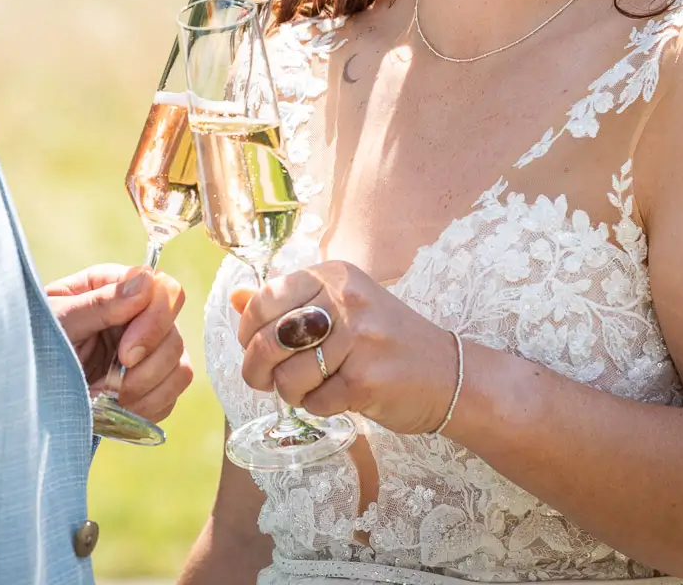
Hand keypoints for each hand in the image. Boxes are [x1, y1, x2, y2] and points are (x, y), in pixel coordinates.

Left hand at [46, 264, 192, 423]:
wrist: (17, 384)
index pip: (165, 292)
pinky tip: (115, 409)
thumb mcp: (57, 320)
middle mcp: (138, 315)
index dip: (154, 324)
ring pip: (179, 369)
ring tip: (106, 400)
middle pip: (174, 336)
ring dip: (146, 392)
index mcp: (116, 286)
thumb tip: (146, 282)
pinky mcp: (148, 382)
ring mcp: (147, 350)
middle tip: (107, 387)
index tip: (124, 356)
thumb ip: (100, 303)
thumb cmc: (31, 339)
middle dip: (145, 369)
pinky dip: (146, 408)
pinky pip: (169, 396)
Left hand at [234, 260, 458, 434]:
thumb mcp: (340, 308)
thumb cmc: (385, 340)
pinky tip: (337, 398)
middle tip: (262, 381)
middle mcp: (346, 300)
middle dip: (256, 369)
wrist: (448, 374)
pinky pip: (316, 402)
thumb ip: (287, 303)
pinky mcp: (367, 380)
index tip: (250, 346)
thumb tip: (235, 297)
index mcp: (335, 275)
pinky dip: (318, 407)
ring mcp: (359, 339)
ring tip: (310, 389)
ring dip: (290, 392)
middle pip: (270, 340)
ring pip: (289, 377)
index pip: (266, 299)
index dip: (246, 330)